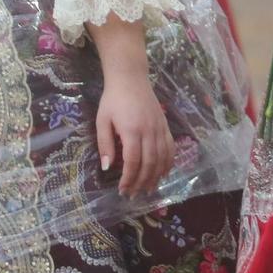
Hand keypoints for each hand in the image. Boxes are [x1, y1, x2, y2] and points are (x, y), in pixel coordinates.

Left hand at [96, 71, 173, 198]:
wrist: (130, 78)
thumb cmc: (113, 99)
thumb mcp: (102, 121)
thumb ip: (105, 144)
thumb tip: (107, 168)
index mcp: (131, 130)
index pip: (133, 162)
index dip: (129, 179)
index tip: (122, 190)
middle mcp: (149, 131)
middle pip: (149, 163)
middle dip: (142, 182)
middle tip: (134, 195)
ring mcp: (160, 128)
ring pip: (162, 158)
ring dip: (156, 176)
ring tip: (149, 189)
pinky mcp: (165, 124)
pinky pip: (170, 147)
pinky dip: (169, 162)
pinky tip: (164, 173)